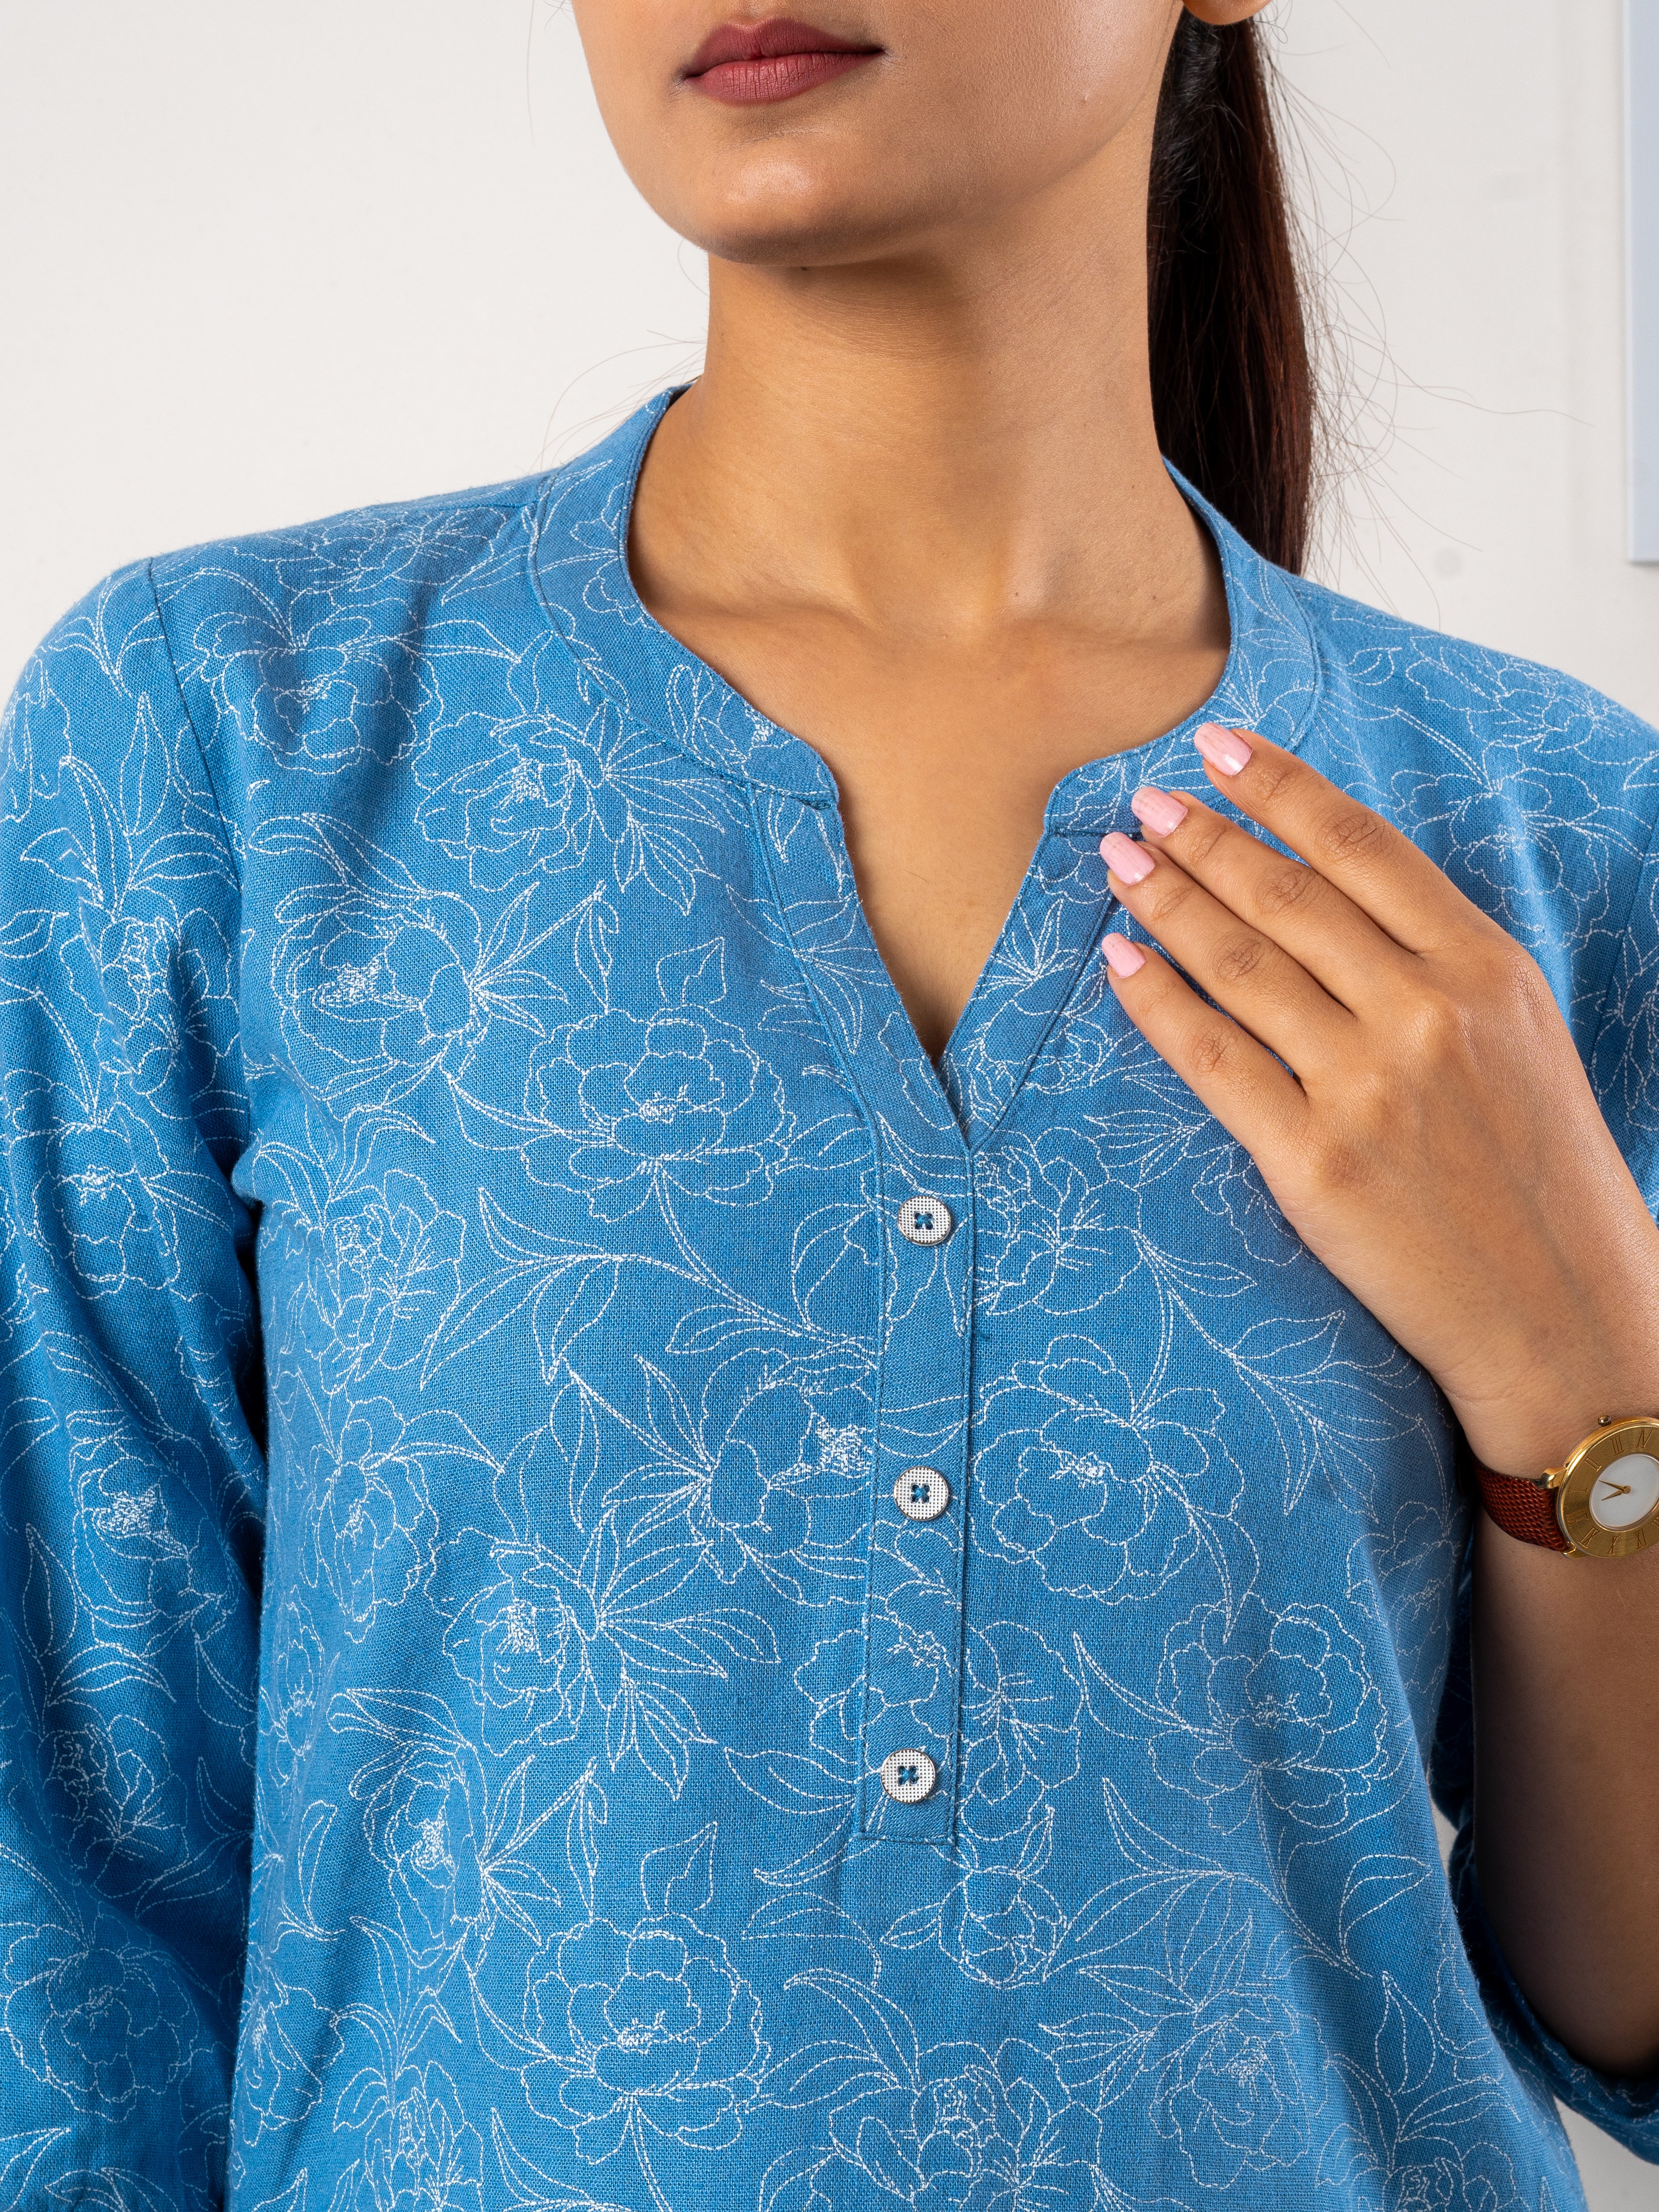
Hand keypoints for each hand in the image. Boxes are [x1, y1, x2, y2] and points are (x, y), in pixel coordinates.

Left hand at [1097, 723, 1658, 1476]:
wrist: (1564, 1313)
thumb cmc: (1541, 1170)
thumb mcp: (1521, 1032)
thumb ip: (1439, 957)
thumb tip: (1332, 883)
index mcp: (1485, 968)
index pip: (1361, 847)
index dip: (1279, 787)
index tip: (1216, 747)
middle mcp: (1425, 1014)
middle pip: (1285, 895)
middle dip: (1203, 837)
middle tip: (1142, 801)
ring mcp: (1366, 1088)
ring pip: (1238, 964)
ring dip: (1165, 900)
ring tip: (1119, 860)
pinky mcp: (1312, 1162)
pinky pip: (1209, 1059)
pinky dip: (1155, 1001)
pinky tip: (1119, 959)